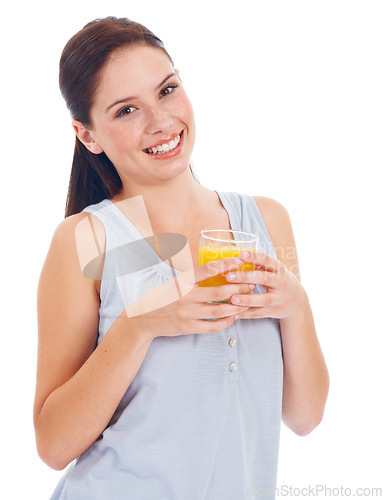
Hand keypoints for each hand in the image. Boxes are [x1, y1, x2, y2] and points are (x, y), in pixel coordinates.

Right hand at [125, 257, 251, 337]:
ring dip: (236, 306)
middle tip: (251, 284)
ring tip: (247, 302)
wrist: (142, 320)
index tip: (239, 260)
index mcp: (182, 281)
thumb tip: (213, 269)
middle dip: (238, 287)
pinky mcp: (188, 328)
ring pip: (219, 309)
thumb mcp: (173, 283)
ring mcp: (187, 314)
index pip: (207, 269)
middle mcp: (185, 296)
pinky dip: (225, 322)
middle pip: (218, 291)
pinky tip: (233, 317)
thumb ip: (191, 279)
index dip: (225, 264)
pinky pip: (212, 325)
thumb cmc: (161, 298)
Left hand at [225, 251, 305, 319]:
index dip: (254, 257)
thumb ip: (259, 265)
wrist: (297, 301)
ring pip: (263, 299)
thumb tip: (237, 258)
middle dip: (246, 277)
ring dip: (247, 299)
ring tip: (232, 298)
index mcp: (279, 270)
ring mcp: (279, 299)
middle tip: (229, 276)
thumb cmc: (278, 281)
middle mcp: (281, 283)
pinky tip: (234, 314)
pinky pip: (260, 313)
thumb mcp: (274, 271)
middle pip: (264, 279)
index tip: (241, 254)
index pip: (267, 260)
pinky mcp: (276, 311)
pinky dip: (247, 314)